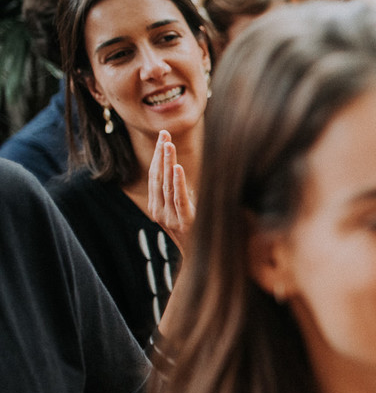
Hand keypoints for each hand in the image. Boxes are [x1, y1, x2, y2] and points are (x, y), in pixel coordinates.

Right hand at [148, 130, 195, 252]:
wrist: (204, 258)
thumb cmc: (197, 230)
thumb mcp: (185, 209)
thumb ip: (181, 192)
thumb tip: (180, 170)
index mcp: (156, 207)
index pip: (155, 176)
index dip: (157, 156)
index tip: (163, 138)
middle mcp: (159, 212)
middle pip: (158, 177)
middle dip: (160, 154)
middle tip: (165, 134)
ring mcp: (169, 218)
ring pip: (166, 185)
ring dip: (166, 162)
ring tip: (169, 145)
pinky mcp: (184, 222)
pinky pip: (178, 198)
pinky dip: (178, 182)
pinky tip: (177, 167)